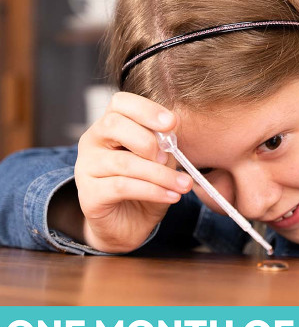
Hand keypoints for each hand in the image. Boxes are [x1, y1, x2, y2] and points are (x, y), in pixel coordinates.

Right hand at [74, 92, 192, 252]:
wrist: (130, 224)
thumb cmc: (146, 184)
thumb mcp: (160, 160)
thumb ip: (163, 144)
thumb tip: (170, 132)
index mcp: (110, 125)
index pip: (120, 102)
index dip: (146, 109)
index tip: (171, 123)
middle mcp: (92, 141)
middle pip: (113, 125)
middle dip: (148, 140)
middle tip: (168, 158)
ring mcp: (86, 167)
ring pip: (124, 162)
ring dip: (160, 174)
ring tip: (183, 185)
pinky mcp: (89, 195)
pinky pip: (122, 187)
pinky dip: (153, 191)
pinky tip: (171, 196)